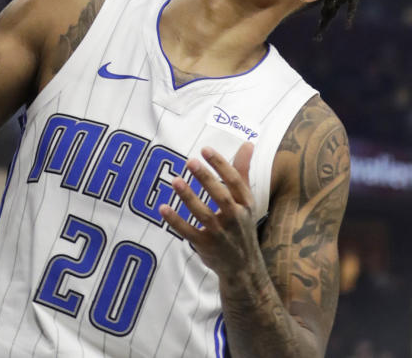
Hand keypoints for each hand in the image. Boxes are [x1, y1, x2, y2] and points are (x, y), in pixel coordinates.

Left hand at [161, 144, 263, 282]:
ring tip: (175, 180)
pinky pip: (189, 232)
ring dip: (189, 198)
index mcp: (245, 204)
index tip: (205, 149)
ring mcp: (220, 234)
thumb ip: (243, 171)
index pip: (234, 181)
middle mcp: (235, 219)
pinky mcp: (206, 246)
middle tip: (191, 161)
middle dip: (206, 179)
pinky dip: (176, 221)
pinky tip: (163, 208)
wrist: (244, 269)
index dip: (220, 165)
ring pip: (204, 215)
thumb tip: (248, 143)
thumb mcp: (247, 200)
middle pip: (220, 197)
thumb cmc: (242, 225)